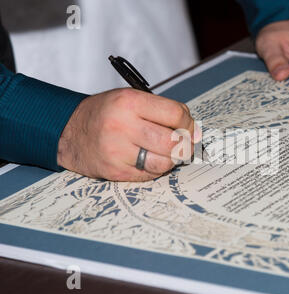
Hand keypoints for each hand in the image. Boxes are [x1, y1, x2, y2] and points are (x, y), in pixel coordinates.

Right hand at [57, 88, 197, 181]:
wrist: (69, 132)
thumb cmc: (106, 114)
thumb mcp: (131, 99)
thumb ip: (163, 112)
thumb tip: (196, 132)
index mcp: (129, 102)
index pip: (176, 114)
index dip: (188, 123)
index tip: (188, 127)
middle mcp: (123, 126)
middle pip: (174, 141)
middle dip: (184, 144)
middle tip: (181, 143)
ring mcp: (118, 152)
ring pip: (165, 163)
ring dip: (171, 159)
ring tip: (164, 151)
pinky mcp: (116, 172)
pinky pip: (151, 175)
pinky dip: (156, 169)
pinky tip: (149, 159)